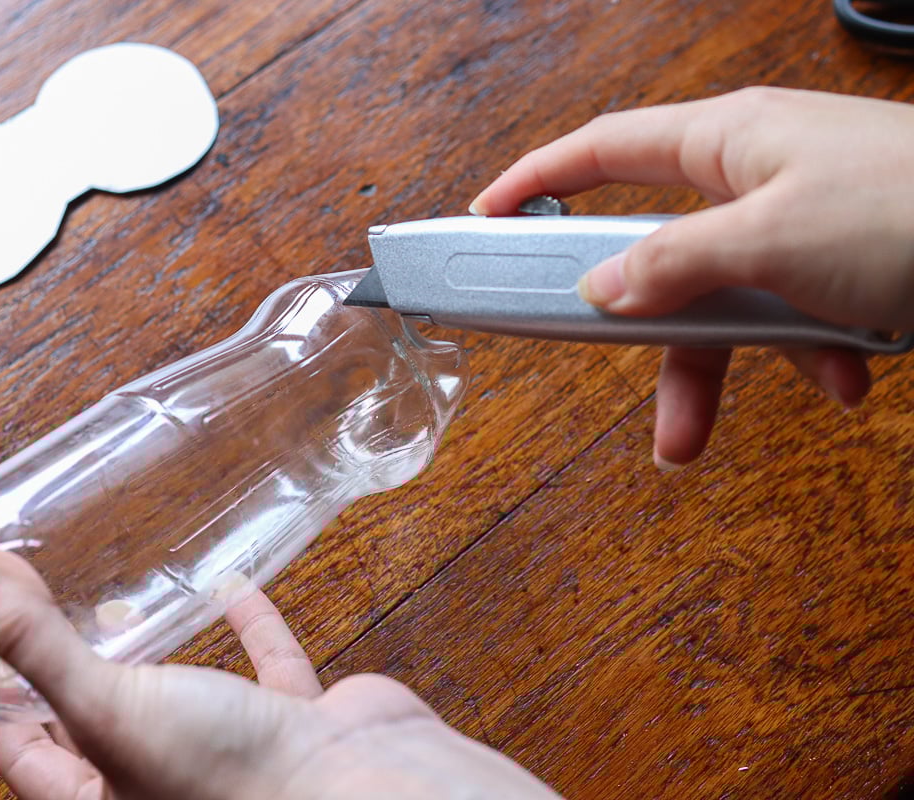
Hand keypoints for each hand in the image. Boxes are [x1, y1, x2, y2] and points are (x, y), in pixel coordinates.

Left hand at [0, 537, 563, 799]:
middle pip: (93, 720)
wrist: (362, 794)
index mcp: (102, 797)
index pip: (19, 745)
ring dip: (149, 650)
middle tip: (37, 597)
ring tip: (115, 600)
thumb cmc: (224, 777)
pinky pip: (265, 672)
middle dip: (64, 663)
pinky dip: (250, 629)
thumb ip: (31, 638)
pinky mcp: (290, 726)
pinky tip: (233, 587)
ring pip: (177, 697)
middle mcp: (159, 783)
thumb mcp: (109, 706)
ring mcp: (229, 755)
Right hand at [471, 87, 913, 467]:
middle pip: (655, 249)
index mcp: (726, 141)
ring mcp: (800, 220)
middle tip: (592, 363)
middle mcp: (756, 175)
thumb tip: (599, 289)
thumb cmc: (910, 209)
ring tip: (694, 441)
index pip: (601, 149)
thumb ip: (671, 266)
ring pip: (721, 300)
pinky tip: (847, 377)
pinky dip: (808, 355)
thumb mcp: (769, 241)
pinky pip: (792, 316)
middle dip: (634, 324)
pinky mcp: (841, 263)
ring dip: (720, 368)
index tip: (483, 219)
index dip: (534, 182)